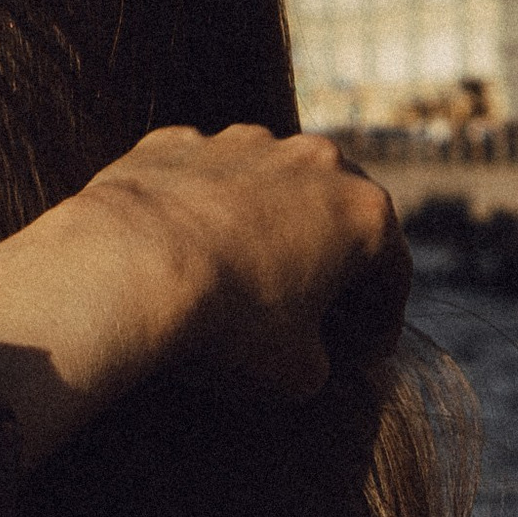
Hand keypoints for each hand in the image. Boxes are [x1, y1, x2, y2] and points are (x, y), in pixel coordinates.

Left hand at [72, 125, 407, 399]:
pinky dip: (202, 213)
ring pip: (269, 189)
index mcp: (363, 213)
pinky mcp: (176, 143)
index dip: (380, 323)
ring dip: (267, 229)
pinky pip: (201, 182)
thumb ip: (321, 362)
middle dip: (330, 265)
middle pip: (337, 217)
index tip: (360, 356)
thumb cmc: (228, 323)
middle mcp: (313, 161)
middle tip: (313, 315)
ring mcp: (242, 142)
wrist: (127, 268)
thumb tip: (309, 356)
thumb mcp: (297, 374)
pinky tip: (182, 254)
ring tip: (242, 278)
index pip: (391, 274)